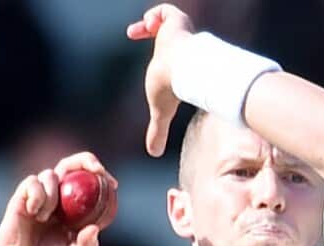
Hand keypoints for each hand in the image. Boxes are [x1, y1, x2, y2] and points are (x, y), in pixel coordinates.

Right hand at [0, 152, 118, 245]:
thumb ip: (86, 245)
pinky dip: (37, 195)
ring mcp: (37, 195)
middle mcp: (54, 196)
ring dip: (52, 194)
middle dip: (85, 160)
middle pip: (70, 164)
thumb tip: (95, 229)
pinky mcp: (20, 197)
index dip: (100, 175)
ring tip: (45, 219)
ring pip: (49, 175)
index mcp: (70, 207)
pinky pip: (31, 183)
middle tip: (97, 171)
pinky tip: (34, 213)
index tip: (113, 184)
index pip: (86, 180)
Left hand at [127, 3, 195, 156]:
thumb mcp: (159, 111)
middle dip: (154, 32)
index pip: (169, 53)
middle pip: (169, 35)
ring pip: (168, 20)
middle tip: (140, 32)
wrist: (183, 70)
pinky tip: (146, 26)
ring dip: (151, 22)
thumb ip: (157, 130)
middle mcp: (179, 47)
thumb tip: (154, 154)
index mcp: (175, 64)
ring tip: (142, 29)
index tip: (145, 55)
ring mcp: (179, 33)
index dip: (158, 51)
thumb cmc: (173, 89)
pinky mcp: (176, 21)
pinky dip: (153, 16)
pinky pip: (166, 11)